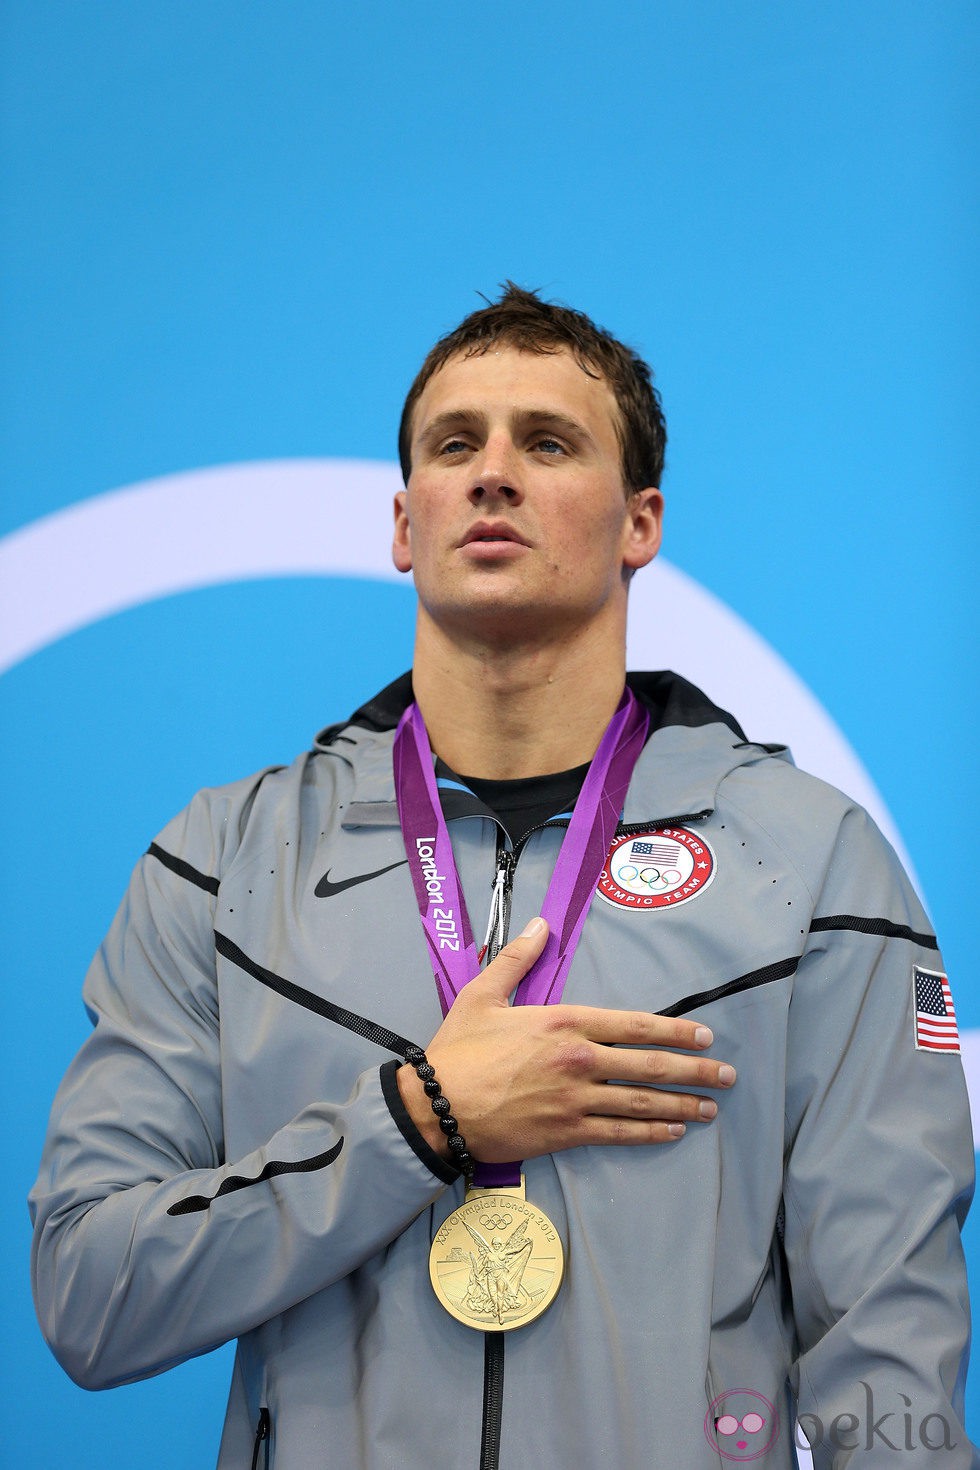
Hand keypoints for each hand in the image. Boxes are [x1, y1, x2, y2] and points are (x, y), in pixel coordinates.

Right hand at [397, 917, 735, 1164]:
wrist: (435, 1108)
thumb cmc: (458, 1051)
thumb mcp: (483, 994)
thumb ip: (517, 958)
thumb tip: (542, 925)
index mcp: (564, 1022)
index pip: (635, 1025)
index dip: (676, 1031)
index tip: (704, 1035)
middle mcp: (579, 1060)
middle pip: (651, 1065)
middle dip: (695, 1069)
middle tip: (726, 1075)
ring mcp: (576, 1100)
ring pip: (642, 1102)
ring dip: (683, 1104)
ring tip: (710, 1108)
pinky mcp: (567, 1133)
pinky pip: (620, 1133)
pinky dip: (651, 1133)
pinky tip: (673, 1131)